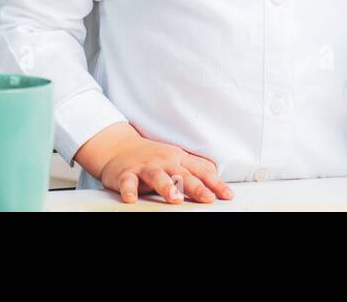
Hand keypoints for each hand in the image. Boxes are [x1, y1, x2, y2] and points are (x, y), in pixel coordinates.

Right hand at [81, 123, 233, 204]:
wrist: (118, 147)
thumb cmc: (153, 156)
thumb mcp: (176, 159)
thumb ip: (195, 167)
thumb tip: (217, 177)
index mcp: (179, 158)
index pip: (201, 171)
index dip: (215, 183)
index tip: (228, 195)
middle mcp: (164, 161)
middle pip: (183, 174)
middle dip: (196, 187)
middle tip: (208, 198)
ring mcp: (145, 166)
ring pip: (157, 176)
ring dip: (166, 186)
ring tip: (175, 198)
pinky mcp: (126, 174)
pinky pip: (127, 182)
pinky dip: (129, 191)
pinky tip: (131, 199)